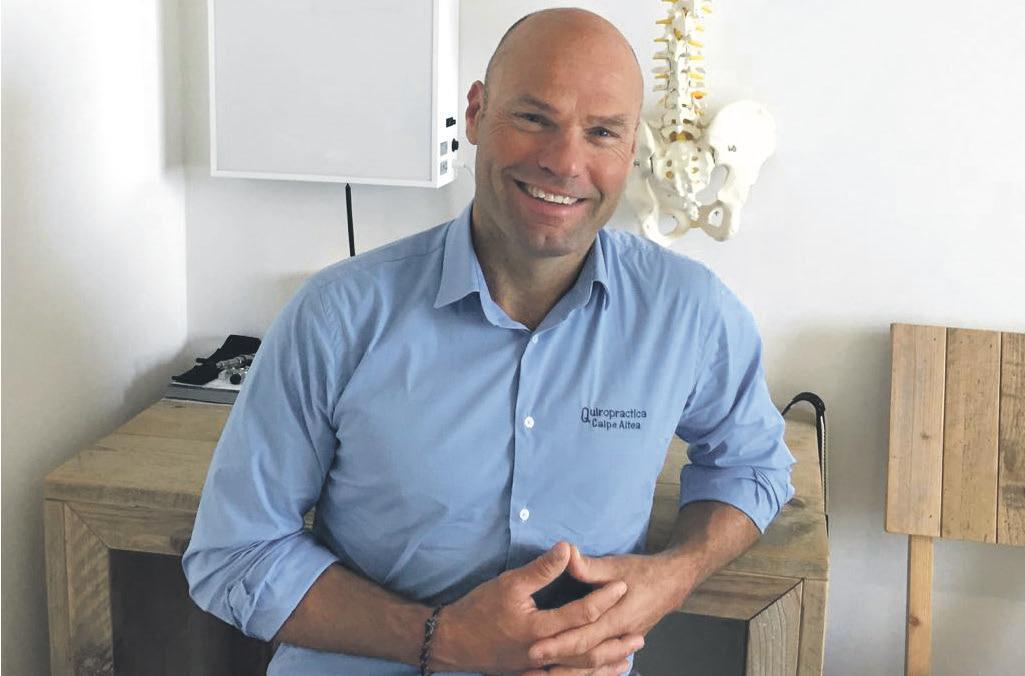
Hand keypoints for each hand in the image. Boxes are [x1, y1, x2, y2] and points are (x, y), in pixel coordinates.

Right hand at [430, 542, 640, 673]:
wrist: (451, 641)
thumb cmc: (478, 610)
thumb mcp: (509, 583)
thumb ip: (541, 569)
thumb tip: (567, 549)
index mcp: (538, 629)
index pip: (580, 615)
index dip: (603, 598)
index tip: (622, 585)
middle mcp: (542, 654)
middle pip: (587, 652)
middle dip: (614, 642)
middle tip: (640, 633)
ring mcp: (537, 669)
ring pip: (578, 672)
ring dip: (605, 664)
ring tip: (627, 656)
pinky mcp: (532, 674)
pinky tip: (596, 671)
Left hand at [523, 547, 695, 671]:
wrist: (674, 582)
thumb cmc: (644, 572)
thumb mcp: (617, 565)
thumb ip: (590, 566)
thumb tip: (566, 554)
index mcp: (619, 618)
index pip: (584, 637)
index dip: (558, 644)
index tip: (534, 649)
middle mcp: (621, 636)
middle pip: (585, 657)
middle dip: (557, 662)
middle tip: (530, 665)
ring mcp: (623, 642)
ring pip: (593, 665)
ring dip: (568, 671)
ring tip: (541, 675)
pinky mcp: (622, 643)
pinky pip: (600, 664)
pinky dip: (583, 671)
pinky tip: (565, 672)